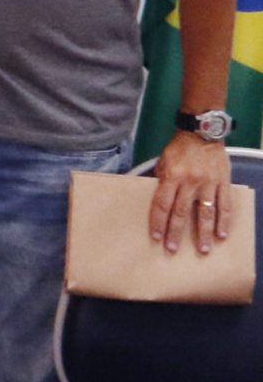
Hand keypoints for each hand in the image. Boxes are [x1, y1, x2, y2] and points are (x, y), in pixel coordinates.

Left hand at [151, 132, 232, 254]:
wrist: (203, 132)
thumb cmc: (179, 148)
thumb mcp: (163, 161)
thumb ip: (161, 181)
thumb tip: (158, 201)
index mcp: (172, 176)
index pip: (162, 204)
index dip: (158, 222)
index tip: (156, 237)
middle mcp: (190, 181)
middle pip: (182, 212)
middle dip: (176, 233)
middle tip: (173, 249)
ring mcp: (209, 182)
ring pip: (206, 212)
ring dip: (204, 232)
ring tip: (203, 249)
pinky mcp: (223, 182)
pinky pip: (225, 204)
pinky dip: (224, 220)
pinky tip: (222, 234)